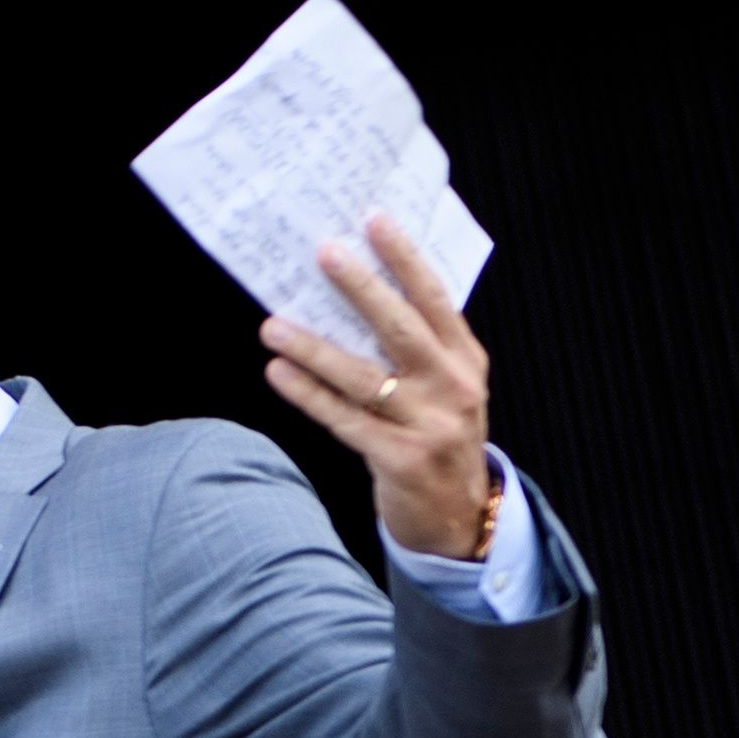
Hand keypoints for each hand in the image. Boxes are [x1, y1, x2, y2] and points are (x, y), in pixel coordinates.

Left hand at [259, 214, 493, 560]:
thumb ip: (418, 347)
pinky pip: (345, 420)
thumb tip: (355, 295)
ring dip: (313, 348)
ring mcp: (428, 425)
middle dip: (361, 287)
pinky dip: (309, 395)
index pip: (434, 298)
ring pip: (363, 377)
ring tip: (272, 325)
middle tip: (323, 253)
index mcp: (465, 359)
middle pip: (400, 328)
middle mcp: (452, 387)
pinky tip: (279, 373)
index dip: (405, 258)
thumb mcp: (448, 387)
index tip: (374, 219)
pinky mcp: (400, 460)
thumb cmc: (440, 437)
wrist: (460, 517)